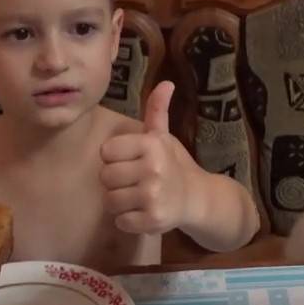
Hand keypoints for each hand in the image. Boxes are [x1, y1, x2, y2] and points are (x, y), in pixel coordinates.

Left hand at [100, 81, 202, 233]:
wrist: (198, 198)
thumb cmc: (174, 164)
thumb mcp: (163, 136)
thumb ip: (156, 110)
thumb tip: (166, 83)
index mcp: (151, 145)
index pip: (105, 152)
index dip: (115, 158)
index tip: (131, 162)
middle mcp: (152, 169)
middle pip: (105, 177)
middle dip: (115, 182)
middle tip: (134, 182)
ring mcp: (153, 196)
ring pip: (110, 201)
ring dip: (120, 203)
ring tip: (137, 198)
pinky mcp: (153, 220)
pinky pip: (121, 222)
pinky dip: (128, 221)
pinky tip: (142, 213)